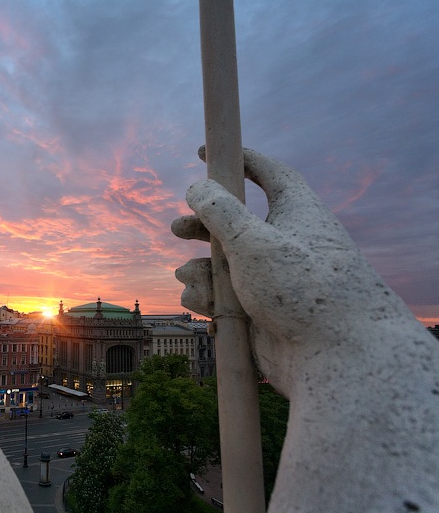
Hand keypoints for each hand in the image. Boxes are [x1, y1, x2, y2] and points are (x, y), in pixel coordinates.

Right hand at [172, 148, 408, 395]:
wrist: (336, 361)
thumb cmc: (304, 291)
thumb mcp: (254, 241)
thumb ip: (219, 211)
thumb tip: (197, 188)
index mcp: (297, 213)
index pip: (268, 174)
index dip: (238, 159)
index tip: (205, 151)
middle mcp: (286, 244)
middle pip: (235, 223)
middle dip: (201, 227)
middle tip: (177, 229)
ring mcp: (272, 280)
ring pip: (222, 265)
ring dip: (198, 270)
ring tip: (189, 277)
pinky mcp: (260, 313)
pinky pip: (223, 297)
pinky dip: (208, 299)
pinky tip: (202, 305)